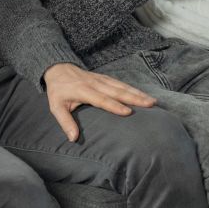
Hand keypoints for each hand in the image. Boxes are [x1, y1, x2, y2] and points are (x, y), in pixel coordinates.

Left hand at [41, 63, 155, 142]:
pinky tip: (143, 95)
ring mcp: (101, 79)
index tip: (128, 112)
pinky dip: (133, 89)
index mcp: (83, 90)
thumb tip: (73, 138)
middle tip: (150, 104)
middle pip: (117, 91)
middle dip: (134, 98)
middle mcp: (95, 84)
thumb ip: (65, 122)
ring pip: (122, 86)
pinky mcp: (104, 78)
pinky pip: (120, 83)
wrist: (58, 69)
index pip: (101, 99)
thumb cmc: (58, 91)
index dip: (114, 105)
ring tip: (152, 101)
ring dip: (137, 93)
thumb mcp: (56, 107)